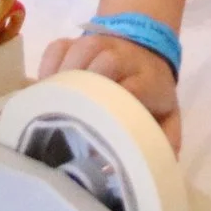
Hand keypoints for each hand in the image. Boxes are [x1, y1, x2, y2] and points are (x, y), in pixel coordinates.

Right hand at [38, 30, 180, 150]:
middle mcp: (125, 56)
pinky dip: (48, 66)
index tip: (102, 131)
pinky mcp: (77, 39)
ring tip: (52, 105)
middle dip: (87, 88)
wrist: (146, 50)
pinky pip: (58, 47)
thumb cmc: (150, 92)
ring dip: (63, 77)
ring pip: (79, 50)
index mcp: (149, 79)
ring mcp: (100, 43)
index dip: (116, 106)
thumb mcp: (167, 116)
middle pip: (106, 62)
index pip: (134, 87)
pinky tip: (44, 88)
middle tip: (71, 118)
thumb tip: (149, 171)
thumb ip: (164, 141)